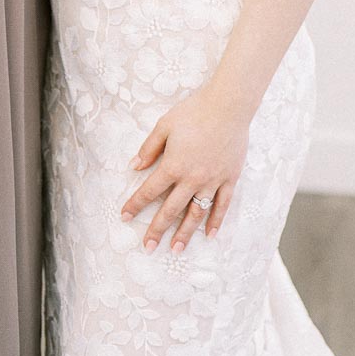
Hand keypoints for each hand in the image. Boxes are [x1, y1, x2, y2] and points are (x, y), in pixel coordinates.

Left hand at [120, 87, 248, 252]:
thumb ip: (149, 148)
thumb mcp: (164, 125)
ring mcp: (212, 181)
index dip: (135, 204)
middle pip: (170, 209)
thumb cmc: (194, 111)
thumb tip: (134, 167)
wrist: (228, 106)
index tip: (124, 217)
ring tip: (176, 249)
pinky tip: (209, 235)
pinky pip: (222, 205)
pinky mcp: (229, 179)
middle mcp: (192, 179)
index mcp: (173, 165)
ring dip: (185, 233)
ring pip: (196, 213)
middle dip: (157, 229)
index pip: (149, 190)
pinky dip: (216, 221)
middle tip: (148, 247)